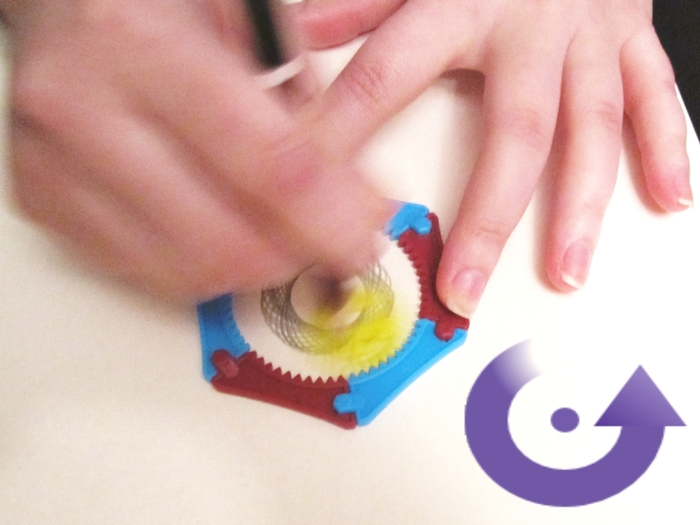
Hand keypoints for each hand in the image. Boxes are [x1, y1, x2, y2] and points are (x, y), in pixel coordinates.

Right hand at [3, 0, 389, 299]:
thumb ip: (309, 104)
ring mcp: (53, 163)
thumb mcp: (249, 21)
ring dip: (257, 266)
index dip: (331, 221)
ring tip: (286, 235)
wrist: (62, 4)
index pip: (268, 166)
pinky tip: (229, 229)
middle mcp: (82, 107)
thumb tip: (356, 196)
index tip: (365, 241)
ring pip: (188, 272)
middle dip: (299, 255)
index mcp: (143, 42)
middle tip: (333, 242)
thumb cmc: (158, 3)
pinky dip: (205, 264)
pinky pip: (148, 272)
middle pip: (226, 240)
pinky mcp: (42, 199)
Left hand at [297, 0, 692, 316]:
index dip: (350, 131)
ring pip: (591, 128)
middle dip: (489, 218)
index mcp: (460, 4)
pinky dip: (665, 147)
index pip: (389, 77)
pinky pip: (653, 95)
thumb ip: (360, 5)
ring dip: (582, 205)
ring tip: (566, 271)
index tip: (321, 197)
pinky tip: (667, 198)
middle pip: (513, 133)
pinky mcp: (631, 38)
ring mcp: (588, 37)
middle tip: (465, 285)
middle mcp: (531, 27)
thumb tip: (298, 35)